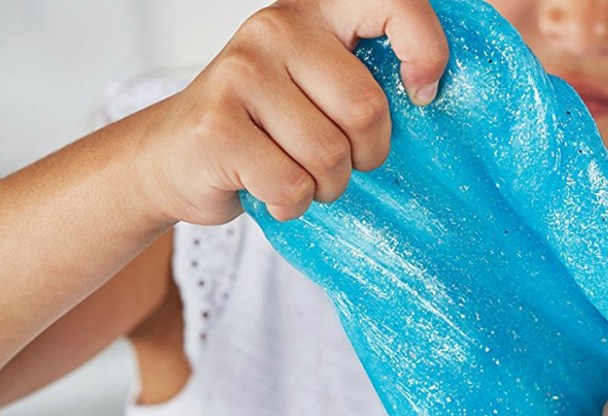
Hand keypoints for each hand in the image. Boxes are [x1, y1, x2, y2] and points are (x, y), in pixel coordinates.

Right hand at [131, 0, 449, 224]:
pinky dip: (291, 204)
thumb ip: (368, 77)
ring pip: (330, 156)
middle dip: (366, 155)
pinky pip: (292, 186)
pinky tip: (268, 189)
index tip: (423, 94)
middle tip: (342, 160)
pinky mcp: (217, 126)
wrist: (174, 156)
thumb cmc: (266, 125)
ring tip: (299, 174)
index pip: (396, 3)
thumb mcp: (319, 82)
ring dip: (327, 186)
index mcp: (315, 11)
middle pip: (367, 109)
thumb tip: (434, 96)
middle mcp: (275, 29)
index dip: (427, 53)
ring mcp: (240, 74)